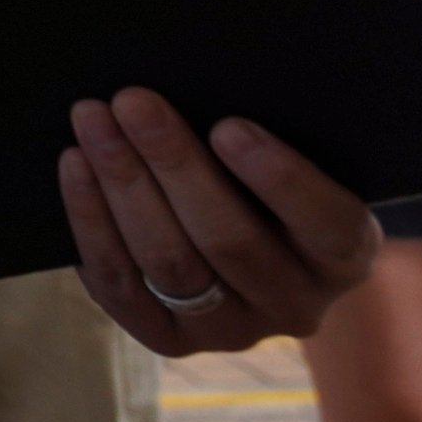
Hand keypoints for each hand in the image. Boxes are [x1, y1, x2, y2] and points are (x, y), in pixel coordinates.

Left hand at [60, 89, 378, 353]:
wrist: (254, 239)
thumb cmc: (270, 177)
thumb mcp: (297, 156)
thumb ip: (264, 136)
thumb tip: (202, 79)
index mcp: (345, 257)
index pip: (325, 225)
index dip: (279, 179)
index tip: (229, 126)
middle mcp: (297, 305)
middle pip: (230, 239)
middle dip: (174, 163)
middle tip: (132, 101)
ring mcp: (234, 330)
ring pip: (171, 263)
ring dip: (123, 186)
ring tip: (92, 123)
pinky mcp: (174, 341)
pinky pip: (123, 289)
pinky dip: (92, 225)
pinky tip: (75, 169)